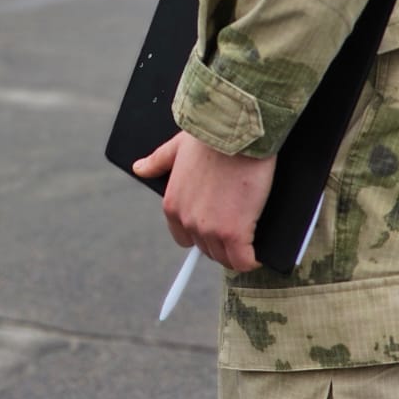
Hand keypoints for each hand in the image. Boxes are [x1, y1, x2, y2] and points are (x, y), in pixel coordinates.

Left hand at [133, 132, 276, 272]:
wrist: (234, 137)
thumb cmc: (208, 141)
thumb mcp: (176, 148)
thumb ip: (157, 162)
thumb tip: (139, 168)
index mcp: (172, 205)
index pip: (183, 238)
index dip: (202, 235)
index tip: (218, 228)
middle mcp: (187, 221)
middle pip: (207, 250)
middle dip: (223, 243)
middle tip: (239, 230)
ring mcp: (210, 229)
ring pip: (225, 258)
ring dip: (238, 253)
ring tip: (251, 241)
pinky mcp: (234, 233)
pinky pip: (243, 261)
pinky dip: (252, 260)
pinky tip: (259, 253)